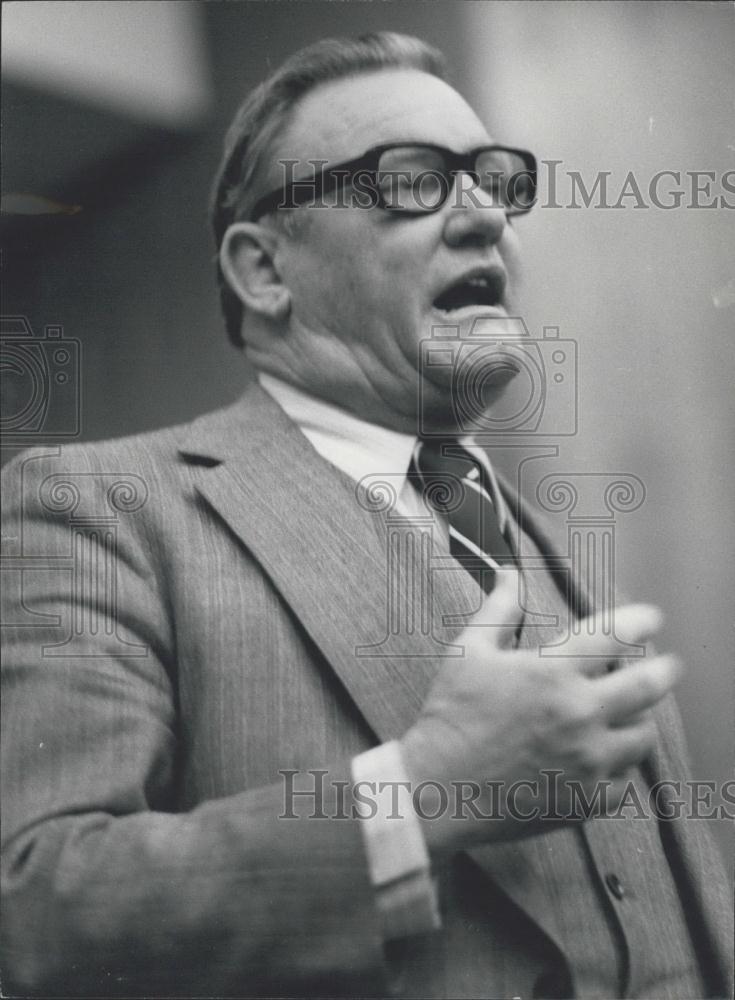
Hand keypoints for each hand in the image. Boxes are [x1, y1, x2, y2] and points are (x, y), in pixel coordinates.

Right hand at [399, 571, 680, 850]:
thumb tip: (510, 574)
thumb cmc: (451, 715)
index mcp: (551, 672)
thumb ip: (499, 611)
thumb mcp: (469, 652)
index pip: (616, 635)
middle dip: (666, 670)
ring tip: (627, 714)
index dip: (642, 621)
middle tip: (670, 665)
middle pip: (649, 686)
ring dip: (638, 719)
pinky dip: (616, 767)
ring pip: (642, 735)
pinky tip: (601, 758)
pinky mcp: (586, 800)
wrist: (439, 789)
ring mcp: (587, 760)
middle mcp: (579, 713)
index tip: (651, 619)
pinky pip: (623, 781)